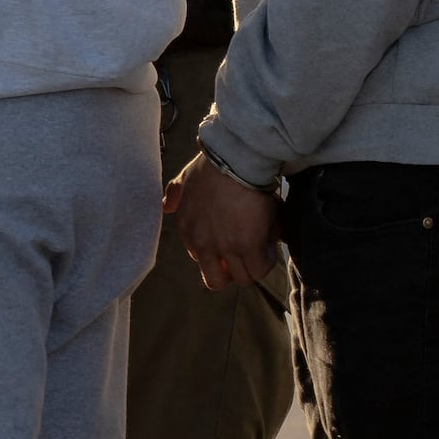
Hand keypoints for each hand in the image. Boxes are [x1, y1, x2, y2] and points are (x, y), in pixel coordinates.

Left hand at [168, 150, 279, 291]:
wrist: (235, 157)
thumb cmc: (214, 165)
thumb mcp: (184, 179)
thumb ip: (175, 194)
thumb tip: (167, 205)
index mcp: (186, 230)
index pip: (200, 259)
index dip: (219, 253)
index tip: (232, 239)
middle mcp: (202, 244)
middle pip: (216, 280)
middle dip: (232, 272)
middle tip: (247, 254)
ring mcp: (225, 247)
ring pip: (242, 278)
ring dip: (254, 265)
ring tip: (264, 245)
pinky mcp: (248, 245)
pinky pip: (261, 268)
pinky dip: (269, 259)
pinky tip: (272, 242)